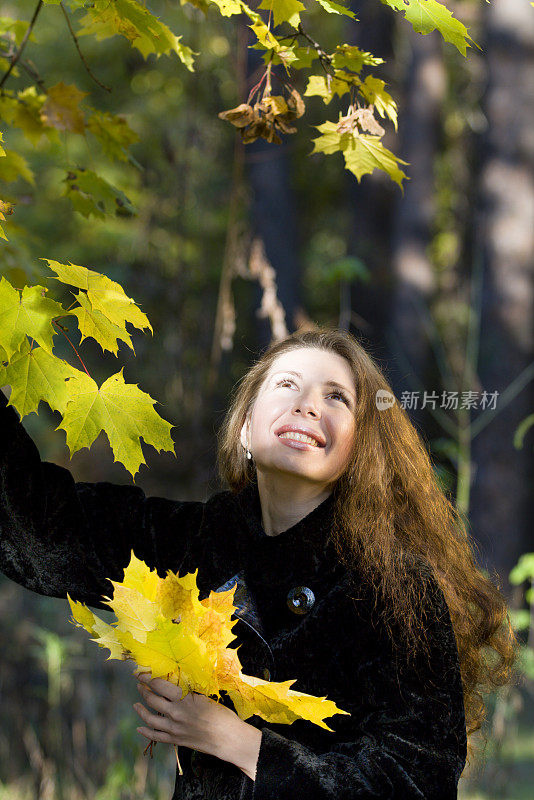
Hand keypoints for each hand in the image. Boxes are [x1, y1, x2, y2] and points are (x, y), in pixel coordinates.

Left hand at [133, 672, 261, 779]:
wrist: (228, 738)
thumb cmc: (221, 714)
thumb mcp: (204, 696)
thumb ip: (188, 692)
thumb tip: (176, 683)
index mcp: (183, 698)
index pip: (158, 684)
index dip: (147, 677)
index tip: (140, 673)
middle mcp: (175, 712)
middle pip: (152, 699)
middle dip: (143, 690)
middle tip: (139, 685)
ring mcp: (174, 728)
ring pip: (150, 718)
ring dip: (141, 710)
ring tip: (136, 704)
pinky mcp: (176, 740)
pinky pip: (156, 736)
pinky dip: (145, 732)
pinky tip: (139, 729)